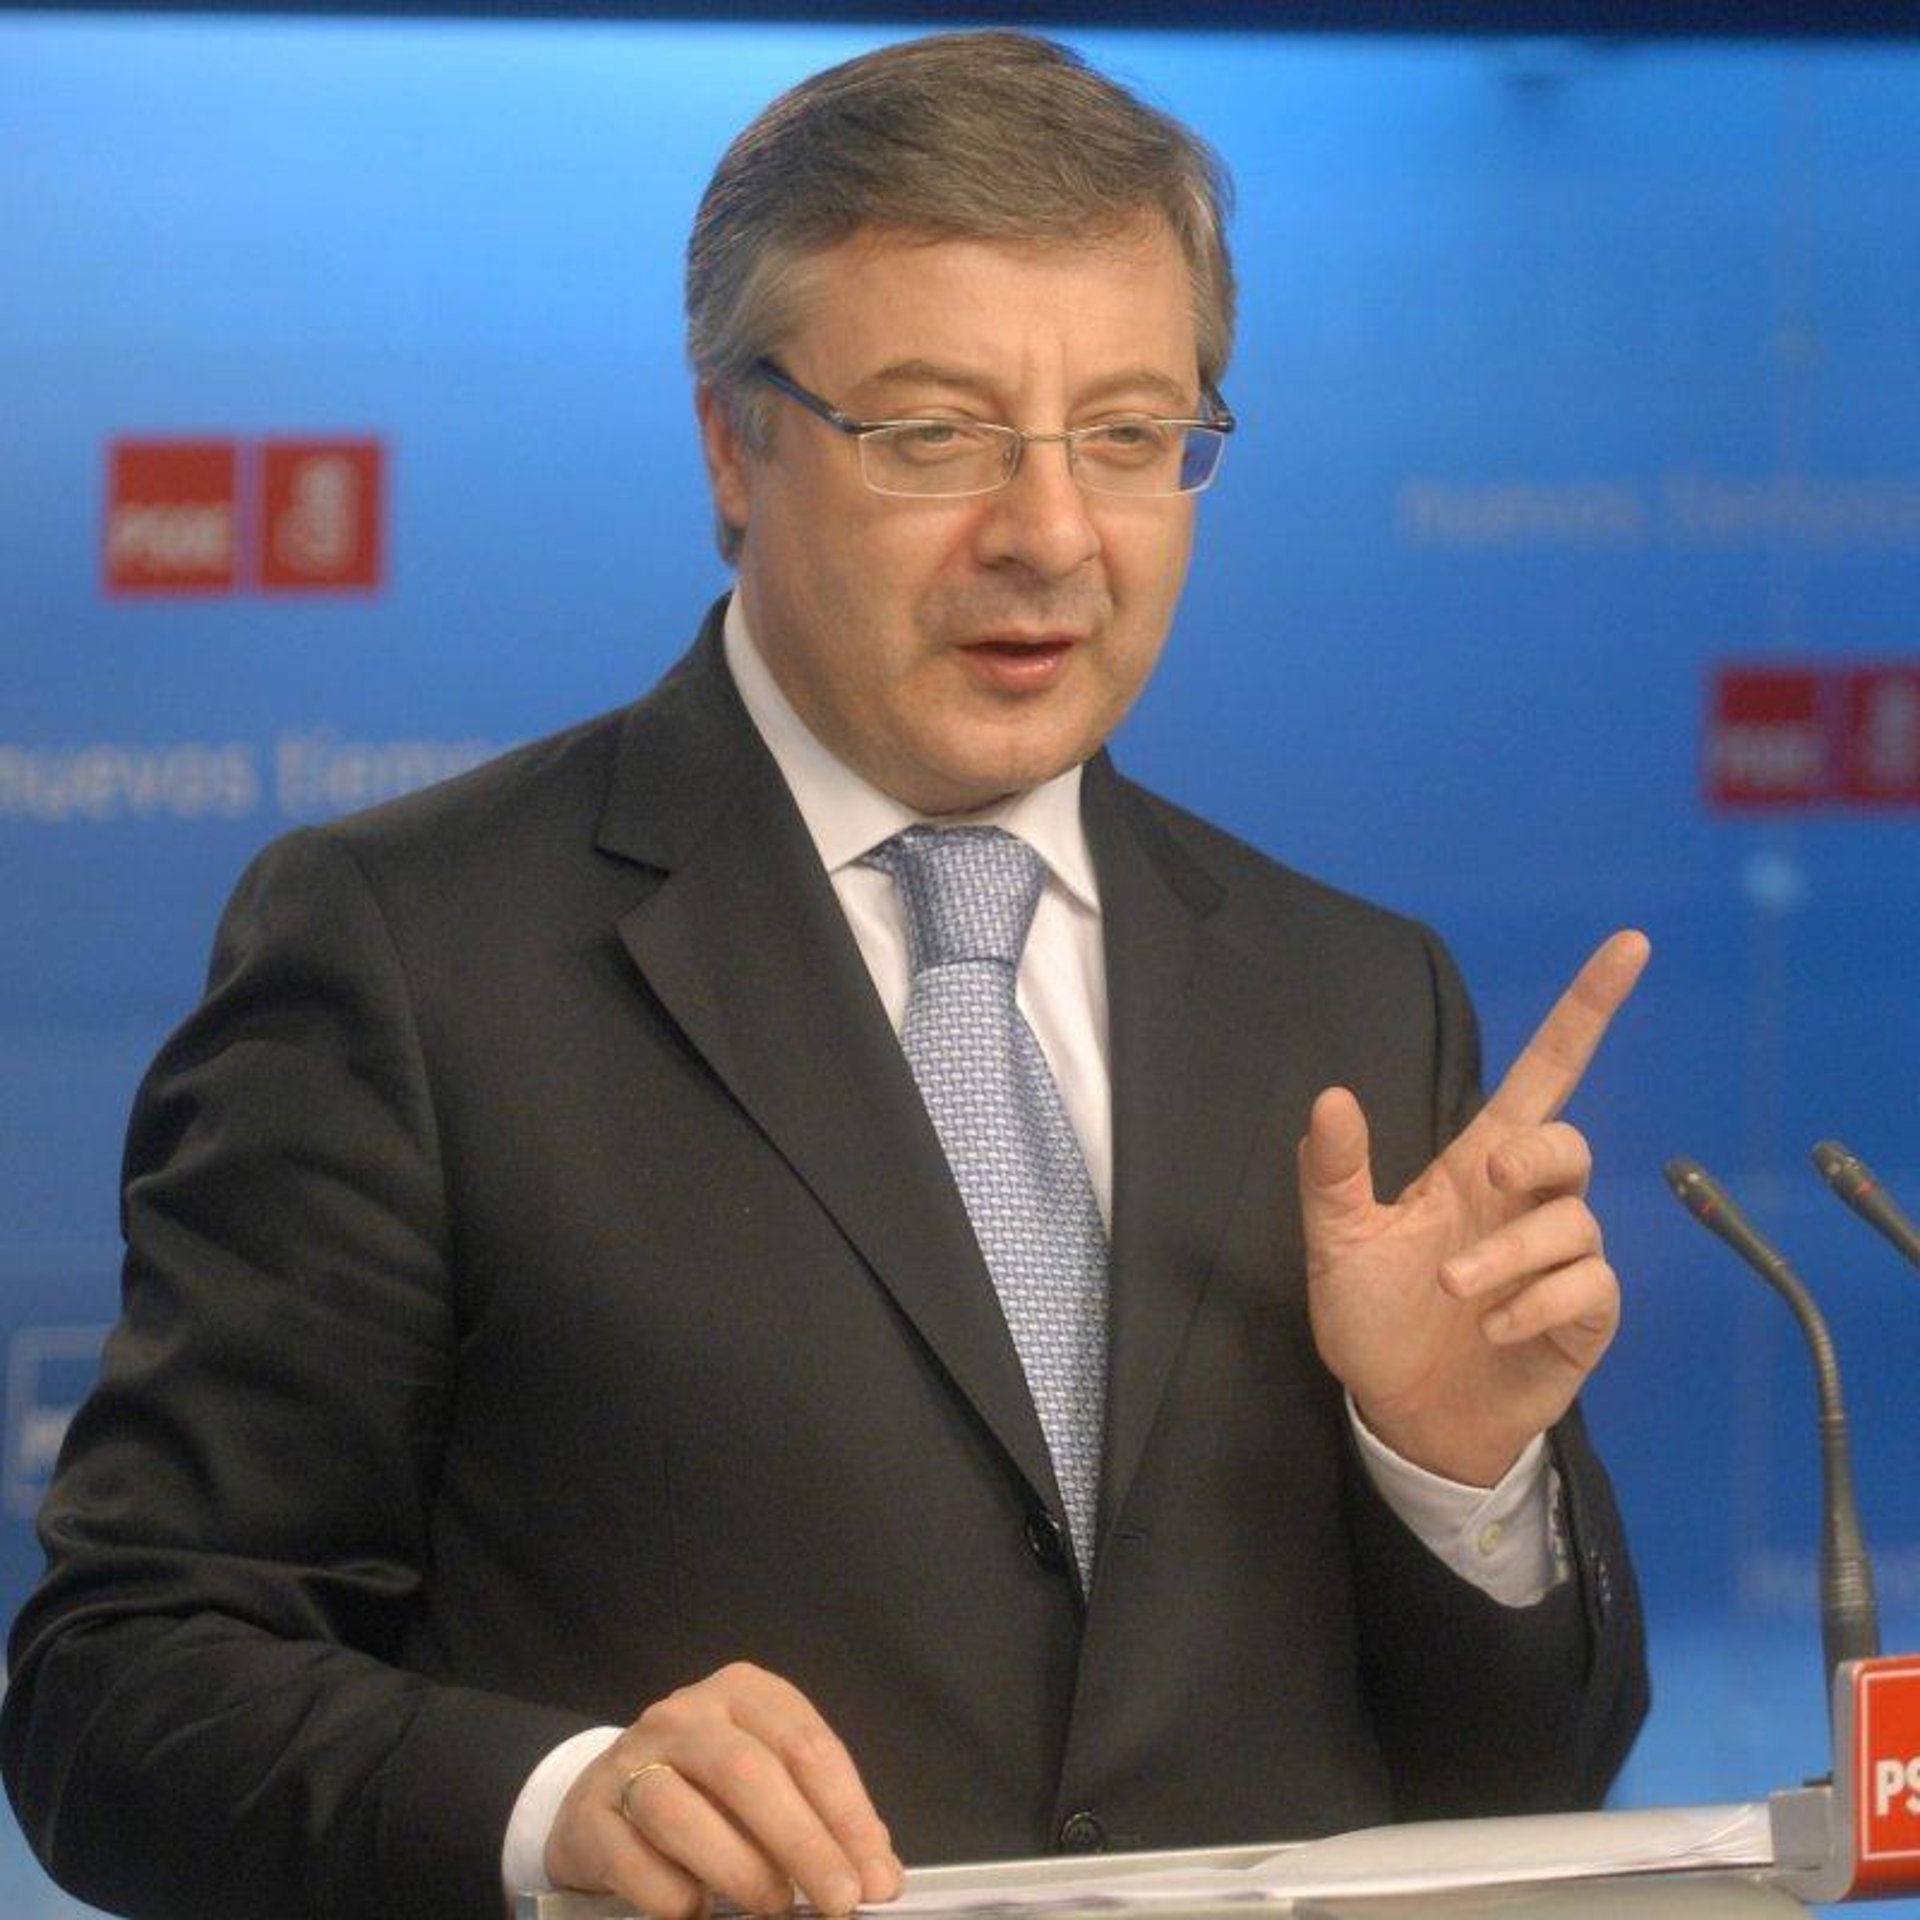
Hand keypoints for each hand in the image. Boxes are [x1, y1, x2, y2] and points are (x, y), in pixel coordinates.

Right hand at [545, 1662, 902, 1916]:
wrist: (605, 1795)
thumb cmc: (708, 1790)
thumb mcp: (770, 1781)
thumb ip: (820, 1814)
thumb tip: (877, 1870)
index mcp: (745, 1694)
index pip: (808, 1747)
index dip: (848, 1816)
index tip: (878, 1879)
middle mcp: (686, 1714)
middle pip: (749, 1773)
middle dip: (804, 1844)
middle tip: (841, 1901)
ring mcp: (630, 1758)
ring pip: (683, 1813)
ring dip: (740, 1870)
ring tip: (775, 1906)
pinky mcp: (590, 1812)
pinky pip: (633, 1860)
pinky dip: (672, 1895)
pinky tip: (697, 1907)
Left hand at [1299, 930, 1649, 1487]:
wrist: (1399, 1414)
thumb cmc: (1374, 1319)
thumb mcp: (1336, 1244)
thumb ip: (1331, 1173)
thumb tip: (1330, 1095)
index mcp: (1474, 1168)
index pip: (1544, 1073)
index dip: (1586, 1011)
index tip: (1629, 945)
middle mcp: (1524, 1204)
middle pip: (1571, 1142)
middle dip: (1539, 1154)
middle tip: (1486, 1179)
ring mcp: (1557, 1260)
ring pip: (1574, 1224)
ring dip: (1512, 1255)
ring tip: (1457, 1294)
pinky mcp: (1581, 1317)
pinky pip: (1590, 1288)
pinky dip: (1539, 1304)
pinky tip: (1493, 1329)